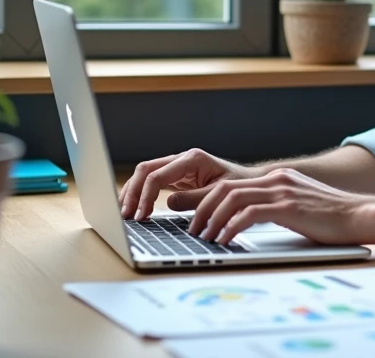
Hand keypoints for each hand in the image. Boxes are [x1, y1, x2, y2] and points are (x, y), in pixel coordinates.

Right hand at [118, 148, 261, 220]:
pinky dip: (142, 193)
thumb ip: (195, 199)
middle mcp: (182, 159)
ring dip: (133, 192)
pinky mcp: (177, 177)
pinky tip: (135, 207)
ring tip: (125, 212)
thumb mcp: (219, 194)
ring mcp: (178, 166)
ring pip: (146, 174)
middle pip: (146, 169)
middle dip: (132, 191)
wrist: (249, 183)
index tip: (141, 215)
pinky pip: (153, 182)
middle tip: (125, 214)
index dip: (145, 196)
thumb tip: (168, 203)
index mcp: (192, 159)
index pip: (157, 175)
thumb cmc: (239, 186)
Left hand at [186, 167, 374, 246]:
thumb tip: (250, 221)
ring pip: (232, 199)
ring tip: (205, 238)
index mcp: (277, 178)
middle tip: (194, 230)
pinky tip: (225, 241)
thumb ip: (277, 206)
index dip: (209, 202)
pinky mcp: (288, 206)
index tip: (199, 221)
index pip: (231, 184)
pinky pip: (249, 214)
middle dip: (203, 209)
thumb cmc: (332, 218)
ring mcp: (282, 191)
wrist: (359, 215)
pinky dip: (231, 227)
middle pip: (225, 188)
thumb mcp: (299, 206)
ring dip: (213, 220)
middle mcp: (277, 179)